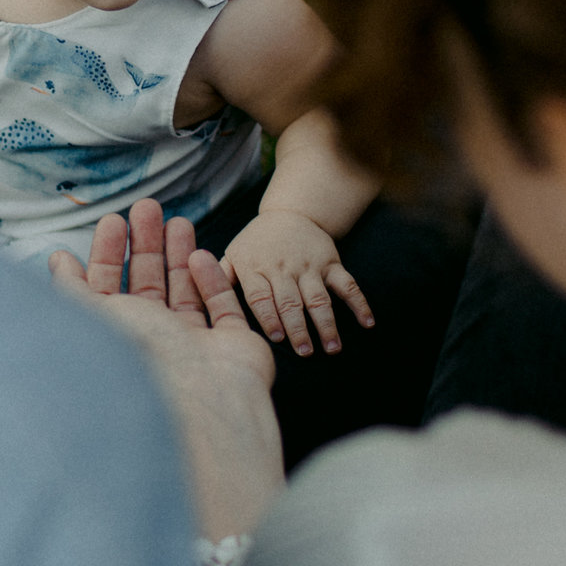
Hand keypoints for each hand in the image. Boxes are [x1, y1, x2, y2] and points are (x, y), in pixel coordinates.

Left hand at [51, 199, 284, 538]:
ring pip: (185, 292)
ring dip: (178, 255)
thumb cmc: (144, 361)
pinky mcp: (232, 347)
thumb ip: (73, 289)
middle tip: (147, 207)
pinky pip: (221, 309)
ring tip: (178, 220)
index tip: (112, 220)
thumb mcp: (96, 319)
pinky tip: (201, 257)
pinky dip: (212, 281)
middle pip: (148, 286)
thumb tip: (56, 260)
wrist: (202, 402)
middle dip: (146, 245)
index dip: (108, 254)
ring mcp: (194, 347)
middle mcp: (154, 344)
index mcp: (119, 340)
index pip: (109, 291)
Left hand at [219, 208, 373, 356]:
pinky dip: (359, 303)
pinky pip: (347, 284)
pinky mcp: (331, 263)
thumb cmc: (256, 243)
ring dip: (327, 322)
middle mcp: (283, 268)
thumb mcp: (233, 253)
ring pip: (319, 297)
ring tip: (332, 347)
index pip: (262, 296)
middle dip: (298, 327)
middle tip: (305, 351)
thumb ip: (220, 277)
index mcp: (256, 268)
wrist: (291, 213)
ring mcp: (309, 266)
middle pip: (291, 301)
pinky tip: (367, 323)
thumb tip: (198, 297)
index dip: (269, 317)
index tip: (276, 338)